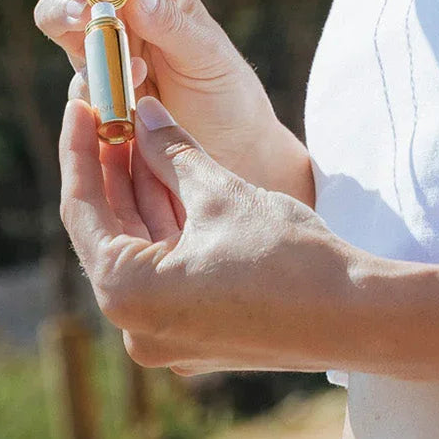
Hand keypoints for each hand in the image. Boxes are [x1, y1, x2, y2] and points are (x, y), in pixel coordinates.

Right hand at [36, 0, 311, 202]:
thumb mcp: (206, 52)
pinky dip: (93, 76)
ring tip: (87, 21)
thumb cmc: (225, 88)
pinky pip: (74, 71)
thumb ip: (169, 22)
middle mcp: (122, 6)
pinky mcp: (94, 84)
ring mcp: (103, 44)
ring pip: (59, 15)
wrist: (229, 149)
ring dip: (66, 14)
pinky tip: (135, 88)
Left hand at [60, 95, 353, 374]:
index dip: (80, 150)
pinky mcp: (198, 331)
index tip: (81, 105)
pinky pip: (169, 267)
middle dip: (114, 168)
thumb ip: (171, 150)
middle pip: (111, 230)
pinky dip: (169, 223)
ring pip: (143, 247)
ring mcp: (168, 334)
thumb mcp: (221, 193)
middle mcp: (137, 325)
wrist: (358, 315)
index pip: (84, 210)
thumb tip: (143, 113)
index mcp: (128, 296)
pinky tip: (172, 173)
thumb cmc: (290, 257)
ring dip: (144, 191)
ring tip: (144, 132)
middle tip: (114, 112)